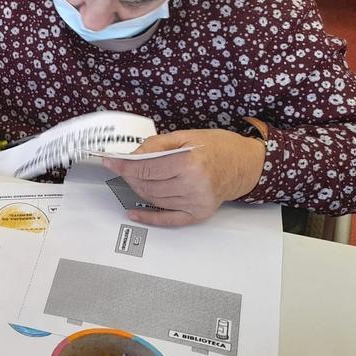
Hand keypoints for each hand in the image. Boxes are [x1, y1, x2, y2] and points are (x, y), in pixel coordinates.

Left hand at [101, 129, 266, 226]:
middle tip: (123, 168)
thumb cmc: (217, 147)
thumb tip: (131, 156)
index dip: (124, 165)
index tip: (111, 162)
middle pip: (147, 185)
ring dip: (138, 189)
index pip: (145, 168)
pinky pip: (167, 219)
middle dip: (130, 176)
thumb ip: (155, 145)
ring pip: (153, 199)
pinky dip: (148, 217)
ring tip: (134, 178)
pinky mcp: (198, 214)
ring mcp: (196, 203)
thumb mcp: (185, 136)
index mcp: (190, 163)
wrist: (244, 164)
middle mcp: (193, 185)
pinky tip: (134, 212)